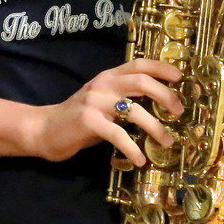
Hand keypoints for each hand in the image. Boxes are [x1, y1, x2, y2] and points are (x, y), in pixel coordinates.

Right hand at [29, 59, 182, 166]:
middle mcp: (103, 84)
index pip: (138, 64)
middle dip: (165, 96)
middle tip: (179, 112)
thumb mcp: (102, 100)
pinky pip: (118, 134)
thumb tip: (159, 105)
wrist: (44, 129)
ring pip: (134, 110)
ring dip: (155, 128)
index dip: (161, 67)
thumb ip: (124, 97)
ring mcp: (95, 102)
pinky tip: (140, 160)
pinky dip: (132, 148)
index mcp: (109, 76)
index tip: (180, 77)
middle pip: (142, 82)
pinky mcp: (88, 121)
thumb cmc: (79, 118)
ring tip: (167, 141)